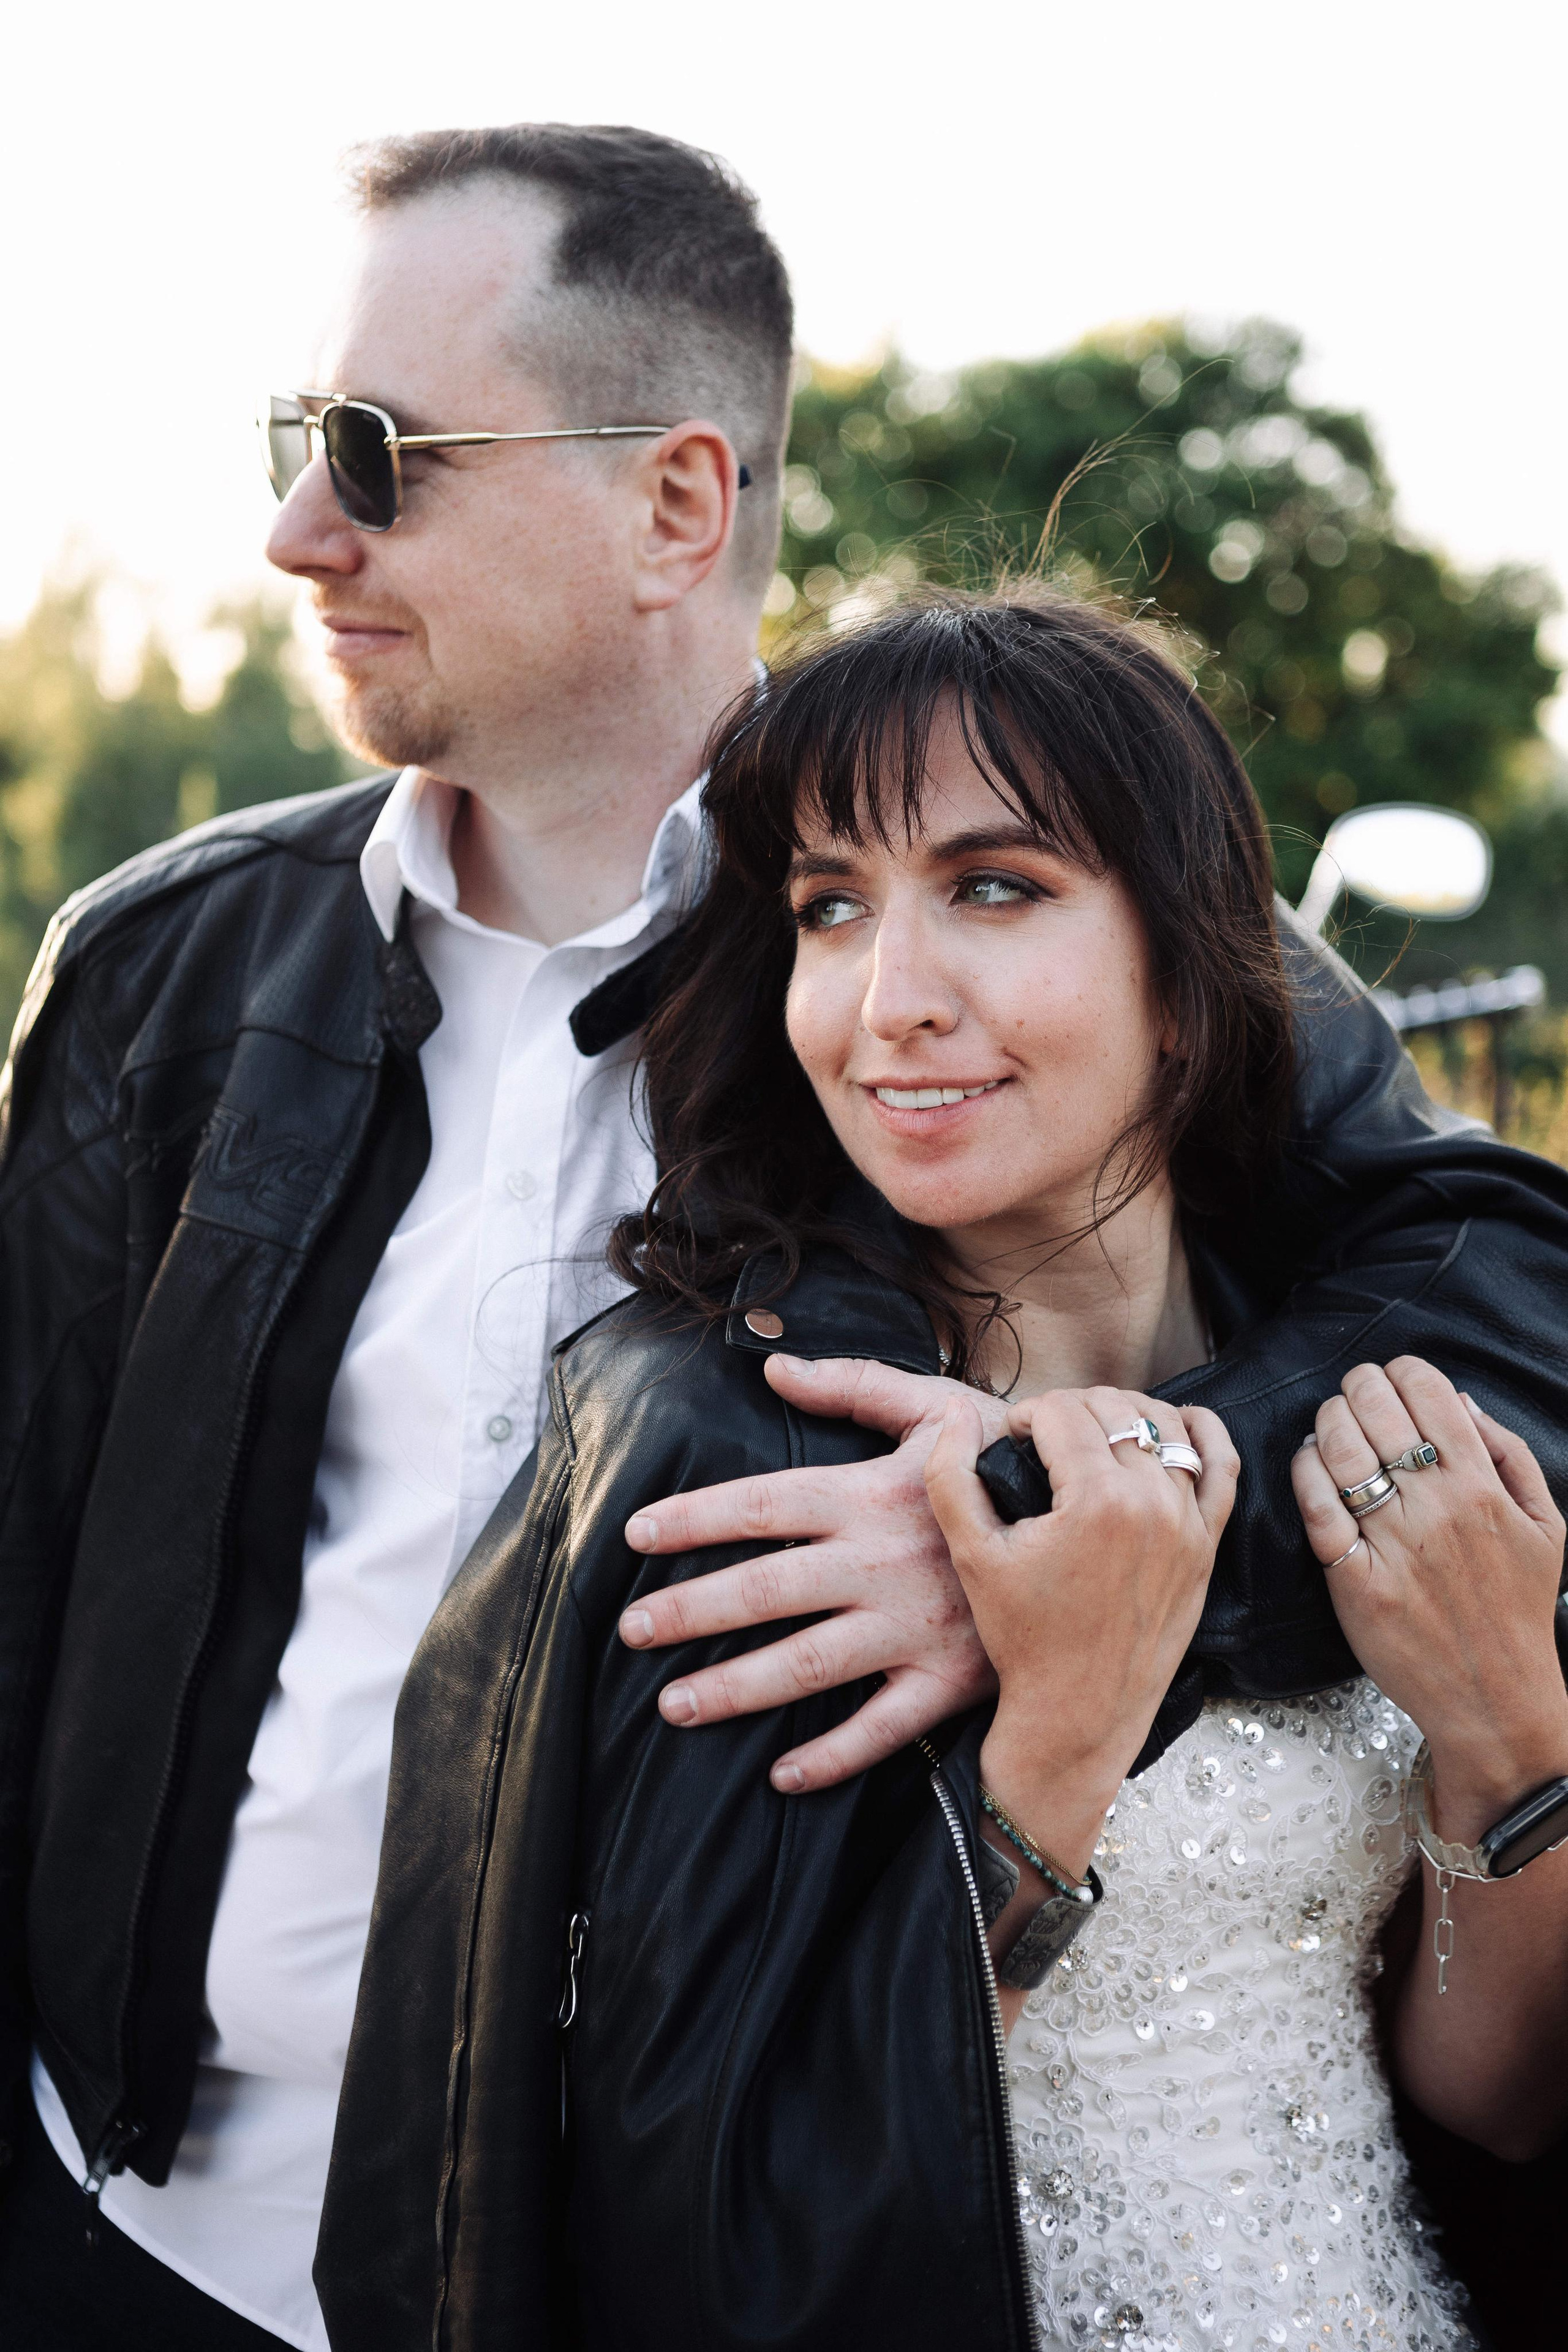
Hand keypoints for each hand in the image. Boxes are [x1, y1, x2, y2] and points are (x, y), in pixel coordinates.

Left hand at [618, 1355, 1006, 1791]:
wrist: (1101, 1529)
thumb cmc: (1009, 1460)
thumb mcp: (938, 1407)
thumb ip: (855, 1386)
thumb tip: (775, 1367)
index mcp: (873, 1494)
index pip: (763, 1506)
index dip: (694, 1519)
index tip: (635, 1536)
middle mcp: (882, 1564)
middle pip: (766, 1590)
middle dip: (690, 1611)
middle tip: (631, 1630)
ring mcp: (914, 1629)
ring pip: (807, 1664)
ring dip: (735, 1688)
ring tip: (674, 1705)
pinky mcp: (951, 1680)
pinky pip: (883, 1729)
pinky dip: (832, 1756)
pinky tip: (780, 1775)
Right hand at [925, 1386, 1237, 1871]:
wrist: (1077, 1713)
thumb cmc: (1022, 1638)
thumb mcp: (971, 1554)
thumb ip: (950, 1474)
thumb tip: (953, 1411)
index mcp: (1096, 1501)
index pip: (1061, 1411)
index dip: (1025, 1415)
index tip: (1010, 1439)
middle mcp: (1153, 1504)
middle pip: (1112, 1408)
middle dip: (1070, 1409)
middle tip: (1043, 1438)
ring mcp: (1188, 1525)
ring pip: (1164, 1425)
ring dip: (1123, 1415)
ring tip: (1090, 1435)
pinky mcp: (1207, 1546)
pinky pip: (1222, 1467)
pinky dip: (1202, 1434)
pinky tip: (1173, 1424)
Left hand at [1291, 1357, 1567, 1840]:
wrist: (1495, 1698)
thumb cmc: (1519, 1610)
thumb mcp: (1547, 1526)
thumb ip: (1511, 1456)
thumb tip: (1461, 1403)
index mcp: (1481, 1487)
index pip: (1428, 1393)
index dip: (1399, 1371)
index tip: (1391, 1377)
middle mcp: (1435, 1508)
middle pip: (1375, 1410)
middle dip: (1357, 1388)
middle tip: (1353, 1394)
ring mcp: (1393, 1544)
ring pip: (1339, 1449)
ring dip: (1327, 1421)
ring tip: (1330, 1425)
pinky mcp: (1354, 1579)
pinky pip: (1316, 1506)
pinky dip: (1306, 1472)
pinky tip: (1311, 1464)